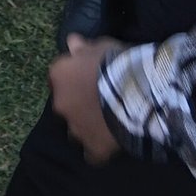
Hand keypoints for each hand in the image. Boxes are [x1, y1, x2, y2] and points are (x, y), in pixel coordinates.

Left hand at [48, 34, 124, 165]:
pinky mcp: (92, 147)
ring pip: (76, 129)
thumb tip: (72, 42)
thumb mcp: (101, 46)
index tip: (87, 78)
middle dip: (77, 103)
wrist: (136, 93)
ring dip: (86, 125)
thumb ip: (83, 47)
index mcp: (59, 75)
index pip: (59, 77)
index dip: (74, 78)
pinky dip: (98, 148)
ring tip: (107, 122)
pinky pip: (91, 152)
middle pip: (65, 104)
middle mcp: (60, 103)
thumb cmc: (116, 63)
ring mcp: (75, 128)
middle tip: (99, 100)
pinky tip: (110, 142)